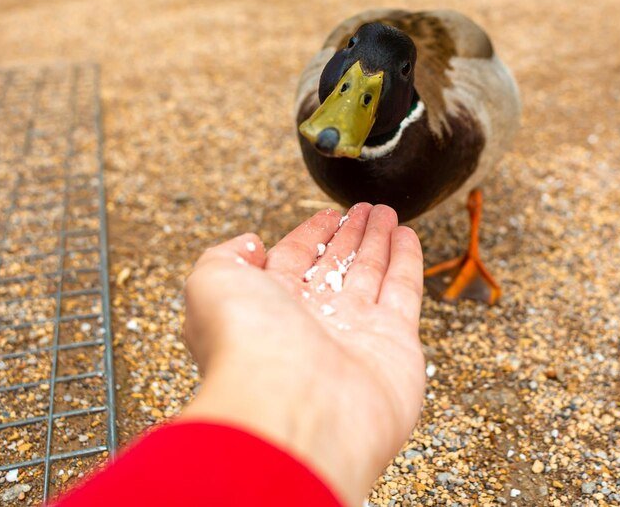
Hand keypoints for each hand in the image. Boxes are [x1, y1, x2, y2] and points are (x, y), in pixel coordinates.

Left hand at [180, 203, 425, 505]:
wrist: (291, 410)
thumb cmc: (244, 347)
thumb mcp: (211, 283)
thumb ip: (226, 256)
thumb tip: (251, 245)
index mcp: (267, 309)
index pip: (292, 260)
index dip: (311, 235)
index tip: (328, 213)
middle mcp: (311, 323)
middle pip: (334, 267)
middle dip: (349, 236)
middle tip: (364, 208)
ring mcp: (354, 335)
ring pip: (370, 275)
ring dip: (379, 241)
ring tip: (387, 211)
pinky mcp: (395, 345)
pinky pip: (403, 292)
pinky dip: (407, 262)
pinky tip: (407, 235)